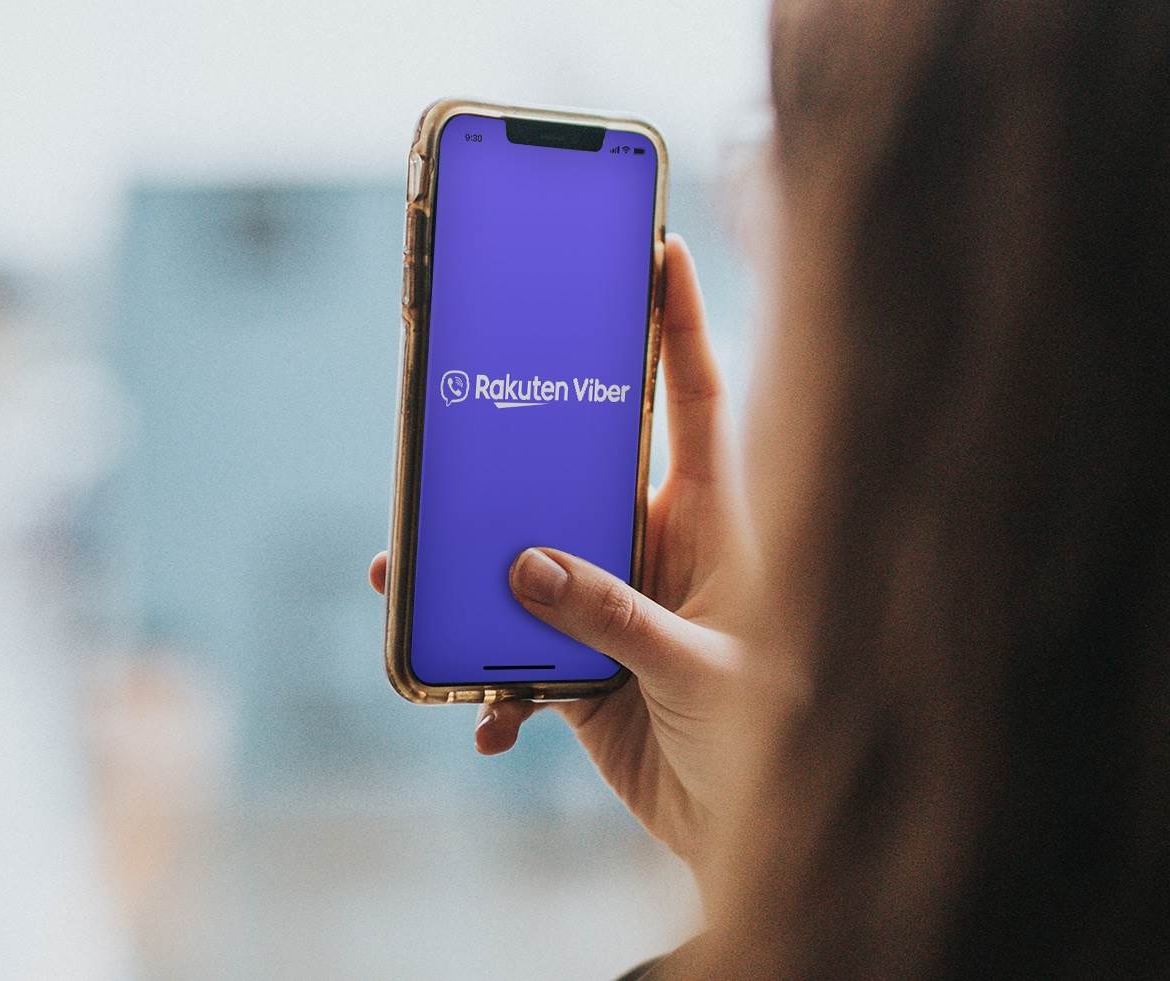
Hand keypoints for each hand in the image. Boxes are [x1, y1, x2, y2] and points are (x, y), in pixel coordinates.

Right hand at [369, 234, 748, 869]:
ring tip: (407, 579)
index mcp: (712, 520)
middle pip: (582, 464)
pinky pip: (513, 645)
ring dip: (470, 571)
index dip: (682, 321)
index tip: (660, 247)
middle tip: (461, 416)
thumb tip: (526, 569)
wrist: (745, 828)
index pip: (698, 399)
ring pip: (527, 553)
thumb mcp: (696, 669)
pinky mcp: (578, 658)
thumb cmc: (763, 735)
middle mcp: (658, 543)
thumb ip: (615, 617)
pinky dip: (488, 678)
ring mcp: (613, 599)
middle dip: (520, 445)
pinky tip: (487, 719)